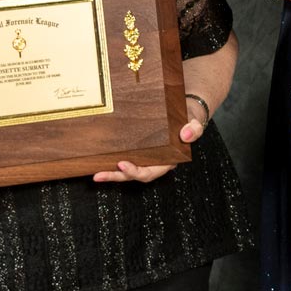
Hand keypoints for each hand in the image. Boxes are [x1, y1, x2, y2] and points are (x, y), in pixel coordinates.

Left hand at [92, 111, 206, 182]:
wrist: (184, 114)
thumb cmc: (189, 121)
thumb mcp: (194, 123)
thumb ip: (194, 129)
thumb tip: (185, 135)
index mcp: (167, 161)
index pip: (150, 172)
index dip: (136, 171)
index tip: (123, 164)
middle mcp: (154, 162)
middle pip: (134, 174)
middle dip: (117, 176)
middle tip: (100, 174)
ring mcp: (144, 158)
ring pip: (126, 170)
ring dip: (110, 173)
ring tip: (95, 174)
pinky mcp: (136, 151)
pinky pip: (122, 159)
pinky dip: (110, 162)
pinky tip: (96, 162)